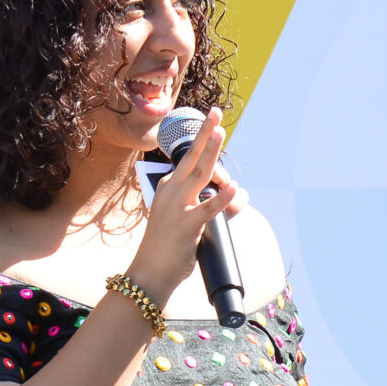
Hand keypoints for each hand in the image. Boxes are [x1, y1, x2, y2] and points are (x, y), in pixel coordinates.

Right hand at [126, 108, 237, 298]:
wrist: (149, 272)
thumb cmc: (166, 247)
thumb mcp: (186, 219)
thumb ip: (212, 204)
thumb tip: (238, 194)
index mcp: (168, 188)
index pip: (190, 161)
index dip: (205, 143)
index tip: (214, 124)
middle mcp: (171, 192)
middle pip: (192, 157)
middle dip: (205, 133)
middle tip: (215, 113)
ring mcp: (178, 207)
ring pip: (199, 174)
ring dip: (211, 152)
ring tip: (221, 133)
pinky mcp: (187, 225)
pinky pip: (208, 209)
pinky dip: (222, 198)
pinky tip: (233, 189)